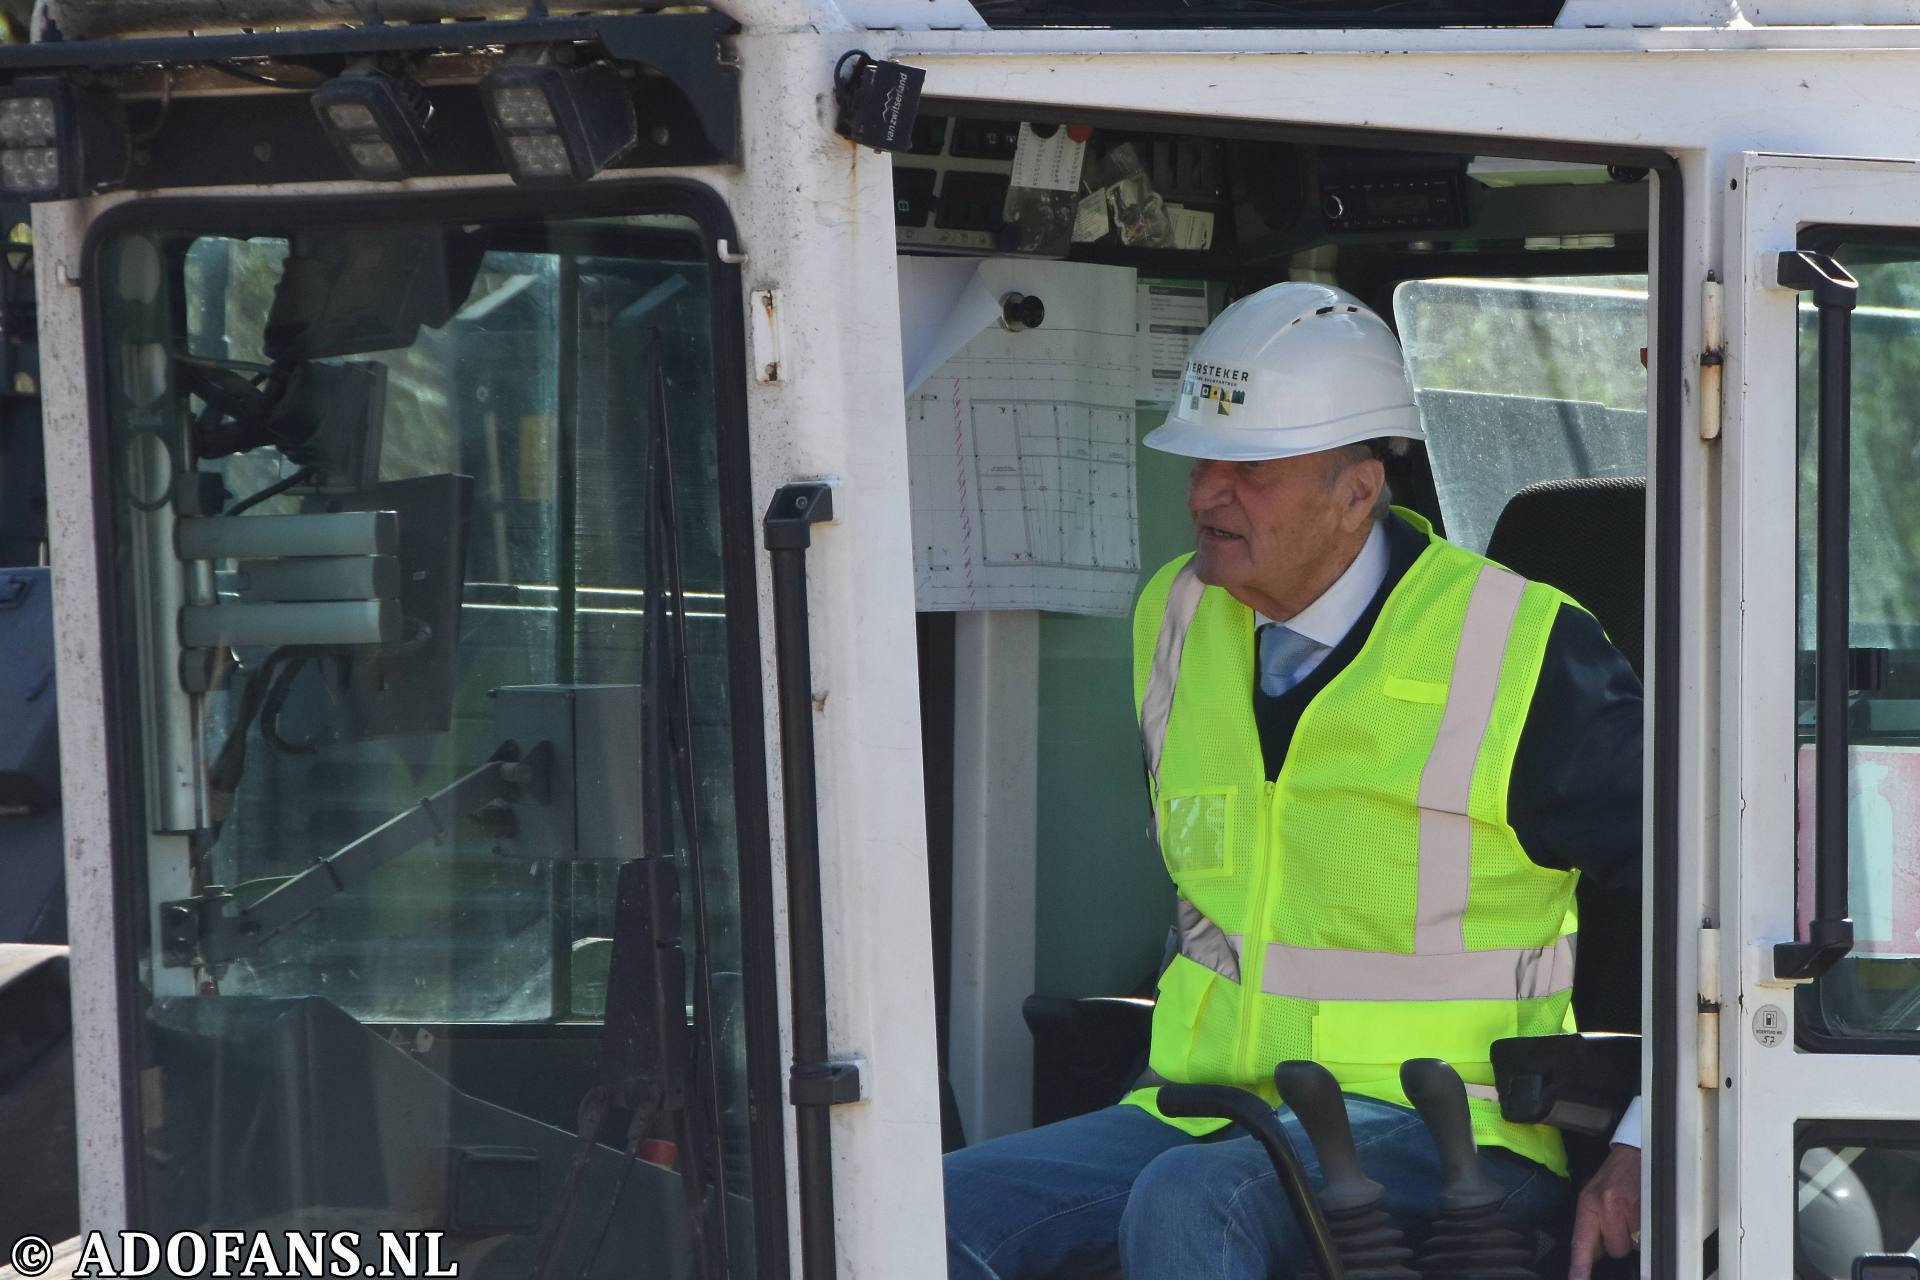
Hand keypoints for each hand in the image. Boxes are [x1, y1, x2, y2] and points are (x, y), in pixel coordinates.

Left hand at [1568, 1143, 1640, 1279]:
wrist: (1635, 1153)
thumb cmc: (1614, 1177)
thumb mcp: (1593, 1197)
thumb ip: (1592, 1226)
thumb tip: (1595, 1255)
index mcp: (1588, 1204)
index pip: (1582, 1243)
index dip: (1580, 1268)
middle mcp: (1605, 1205)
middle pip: (1614, 1249)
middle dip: (1619, 1241)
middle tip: (1621, 1220)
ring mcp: (1627, 1207)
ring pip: (1632, 1245)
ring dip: (1634, 1235)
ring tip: (1632, 1213)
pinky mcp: (1646, 1208)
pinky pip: (1646, 1236)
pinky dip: (1646, 1231)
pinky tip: (1642, 1213)